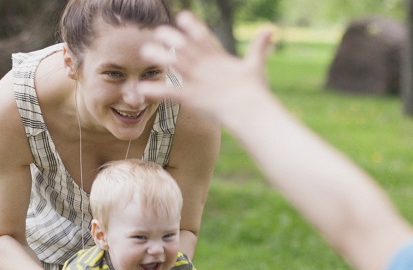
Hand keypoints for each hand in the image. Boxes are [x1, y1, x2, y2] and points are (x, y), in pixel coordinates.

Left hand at [141, 11, 273, 124]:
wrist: (249, 109)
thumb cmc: (254, 91)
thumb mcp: (256, 65)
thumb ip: (259, 46)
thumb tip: (271, 29)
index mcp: (217, 57)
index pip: (201, 34)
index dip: (190, 24)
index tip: (182, 16)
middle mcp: (203, 65)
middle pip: (181, 44)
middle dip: (168, 36)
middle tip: (158, 34)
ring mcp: (196, 79)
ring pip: (171, 62)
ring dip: (157, 55)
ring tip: (145, 51)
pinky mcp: (190, 97)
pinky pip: (167, 92)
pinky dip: (153, 90)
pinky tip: (141, 88)